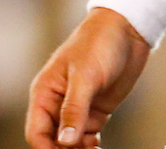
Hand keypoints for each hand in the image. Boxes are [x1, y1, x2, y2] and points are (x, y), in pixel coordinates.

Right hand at [25, 7, 149, 148]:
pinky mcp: (95, 111)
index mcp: (45, 92)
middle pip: (52, 142)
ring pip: (70, 144)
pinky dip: (89, 148)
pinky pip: (86, 139)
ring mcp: (77, 109)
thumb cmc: (100, 42)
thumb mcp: (85, 75)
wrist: (129, 29)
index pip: (36, 133)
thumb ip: (74, 109)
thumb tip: (65, 142)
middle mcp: (57, 104)